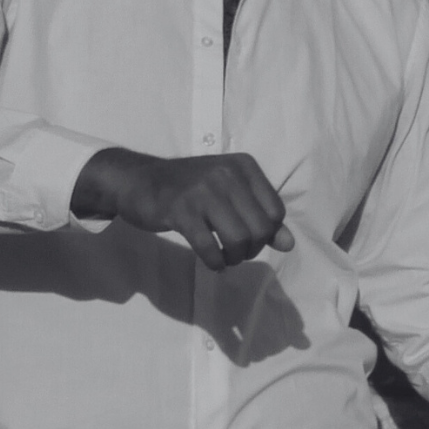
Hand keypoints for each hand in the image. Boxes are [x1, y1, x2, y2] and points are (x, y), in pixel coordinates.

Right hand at [73, 147, 292, 271]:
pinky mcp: (181, 210)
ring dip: (234, 258)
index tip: (248, 237)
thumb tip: (289, 244)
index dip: (267, 234)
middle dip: (252, 250)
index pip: (276, 212)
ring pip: (239, 240)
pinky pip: (210, 248)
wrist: (138, 180)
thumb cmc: (188, 188)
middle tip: (235, 252)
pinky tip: (211, 262)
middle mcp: (226, 173)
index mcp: (243, 166)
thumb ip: (261, 217)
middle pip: (260, 229)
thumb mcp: (228, 194)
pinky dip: (215, 263)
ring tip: (224, 257)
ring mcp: (203, 191)